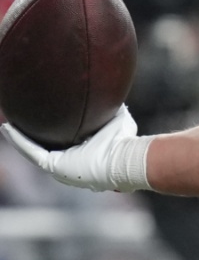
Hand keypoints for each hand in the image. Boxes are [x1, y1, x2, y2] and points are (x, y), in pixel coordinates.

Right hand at [0, 106, 150, 191]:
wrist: (125, 158)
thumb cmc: (125, 142)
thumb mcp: (116, 120)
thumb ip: (111, 109)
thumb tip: (112, 93)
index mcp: (79, 154)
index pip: (57, 141)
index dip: (44, 131)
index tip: (36, 118)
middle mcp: (67, 162)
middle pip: (41, 145)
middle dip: (26, 133)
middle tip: (14, 119)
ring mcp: (60, 167)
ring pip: (32, 149)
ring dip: (17, 136)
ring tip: (6, 123)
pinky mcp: (54, 167)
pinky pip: (32, 152)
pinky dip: (19, 140)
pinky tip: (7, 128)